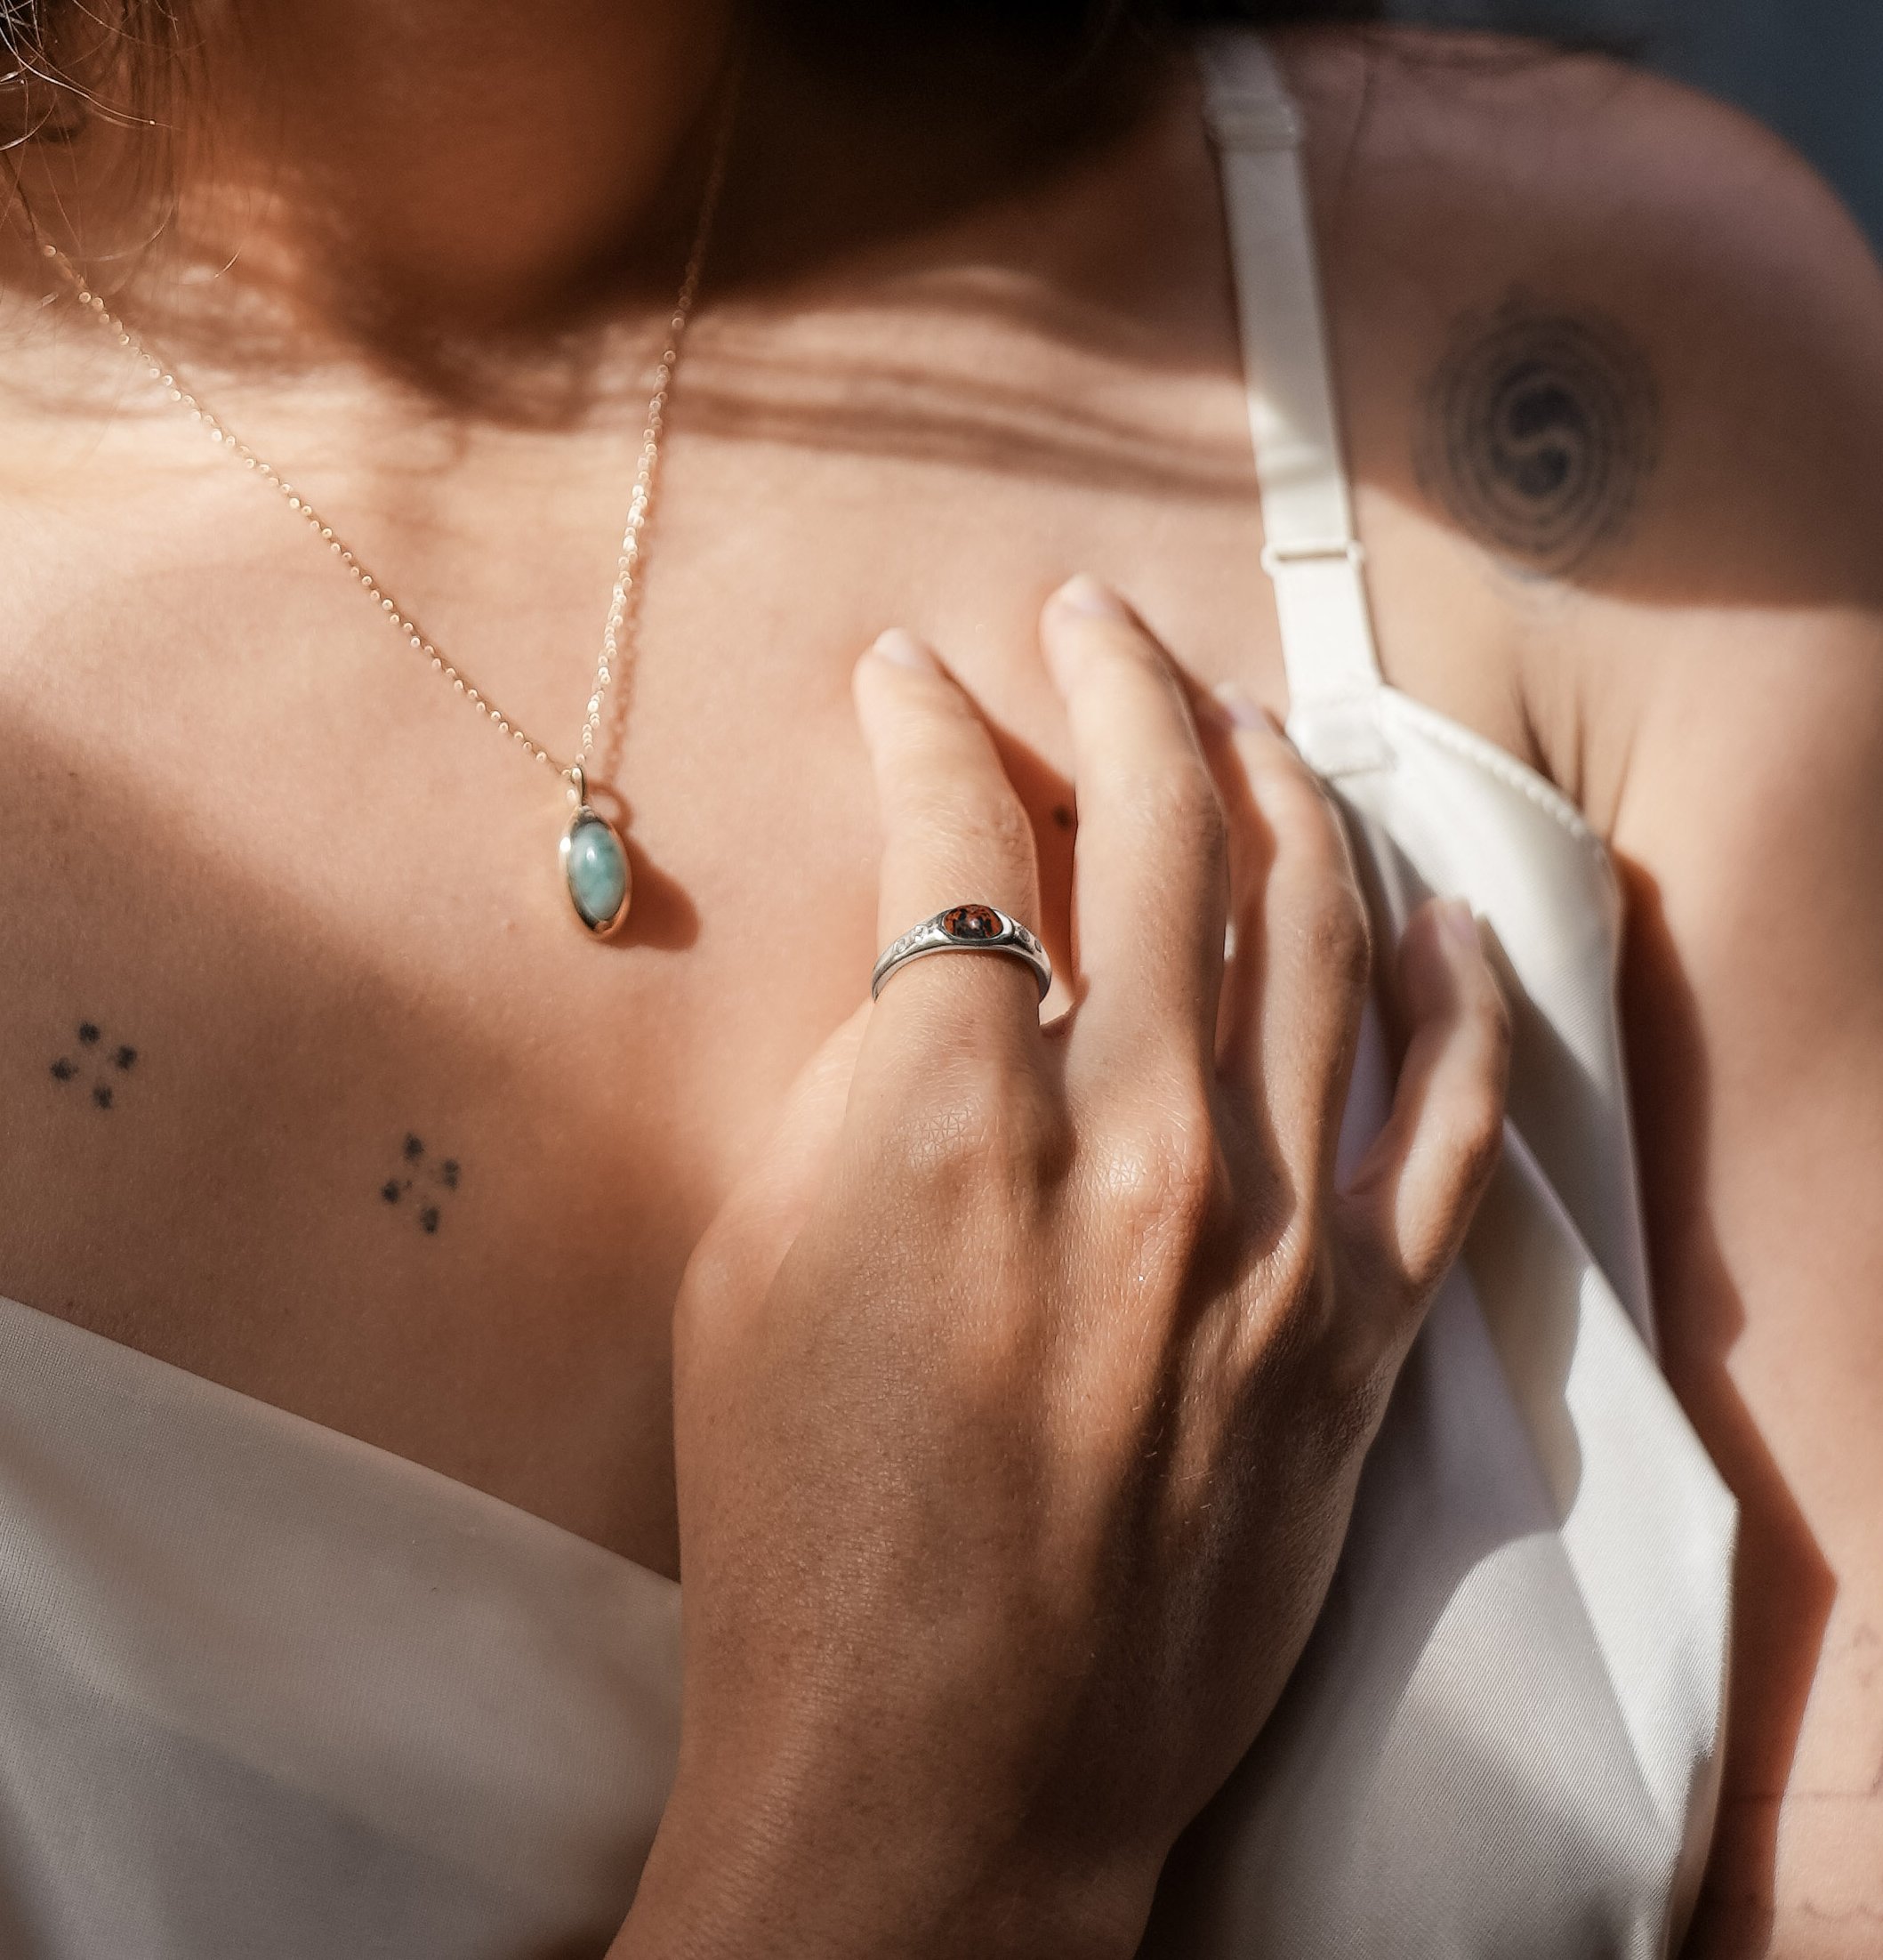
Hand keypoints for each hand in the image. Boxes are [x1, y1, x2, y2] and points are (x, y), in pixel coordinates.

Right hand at [619, 578, 1509, 1959]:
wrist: (941, 1771)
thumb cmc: (805, 1533)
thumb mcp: (758, 1265)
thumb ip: (863, 1085)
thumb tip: (947, 962)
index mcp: (952, 1124)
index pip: (957, 839)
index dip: (926, 725)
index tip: (909, 675)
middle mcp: (1139, 1149)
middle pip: (1164, 837)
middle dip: (1119, 689)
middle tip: (1090, 620)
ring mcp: (1273, 1240)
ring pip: (1316, 931)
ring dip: (1277, 791)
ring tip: (1241, 716)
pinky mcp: (1356, 1336)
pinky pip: (1446, 1118)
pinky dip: (1451, 989)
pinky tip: (1432, 900)